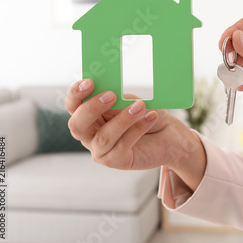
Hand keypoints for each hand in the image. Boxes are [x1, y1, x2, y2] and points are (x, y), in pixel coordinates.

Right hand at [65, 79, 205, 189]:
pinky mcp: (116, 161)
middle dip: (92, 108)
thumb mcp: (132, 101)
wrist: (169, 134)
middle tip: (112, 96)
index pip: (73, 106)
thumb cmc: (147, 114)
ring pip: (103, 137)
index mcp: (90, 116)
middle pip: (77, 125)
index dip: (76, 94)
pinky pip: (122, 145)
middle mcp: (90, 135)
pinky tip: (151, 117)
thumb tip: (105, 94)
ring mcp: (101, 151)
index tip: (88, 82)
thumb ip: (118, 100)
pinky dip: (137, 129)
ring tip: (140, 106)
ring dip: (122, 120)